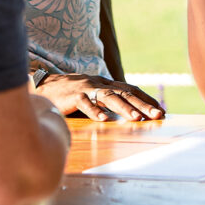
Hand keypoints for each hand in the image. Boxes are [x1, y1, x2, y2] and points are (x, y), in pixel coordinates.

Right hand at [37, 73, 164, 121]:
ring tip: (137, 118)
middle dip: (143, 104)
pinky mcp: (72, 96)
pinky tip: (104, 120)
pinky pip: (85, 103)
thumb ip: (107, 102)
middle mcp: (99, 84)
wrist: (43, 84)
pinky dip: (95, 111)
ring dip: (124, 108)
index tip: (161, 110)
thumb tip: (127, 115)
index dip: (146, 99)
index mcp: (105, 84)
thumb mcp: (92, 95)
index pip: (131, 89)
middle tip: (158, 115)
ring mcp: (86, 89)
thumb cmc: (70, 94)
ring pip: (109, 97)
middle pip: (125, 93)